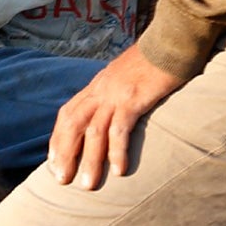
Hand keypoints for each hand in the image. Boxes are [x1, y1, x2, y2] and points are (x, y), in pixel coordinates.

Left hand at [48, 43, 186, 187]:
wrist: (172, 40)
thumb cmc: (155, 60)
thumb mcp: (126, 75)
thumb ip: (116, 91)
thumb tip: (113, 110)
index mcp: (97, 85)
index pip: (68, 113)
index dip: (58, 137)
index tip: (53, 161)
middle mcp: (100, 89)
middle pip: (72, 123)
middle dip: (65, 153)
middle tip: (61, 180)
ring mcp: (116, 93)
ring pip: (93, 131)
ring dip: (89, 160)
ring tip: (87, 185)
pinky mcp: (134, 98)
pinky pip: (120, 129)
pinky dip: (117, 150)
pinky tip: (118, 170)